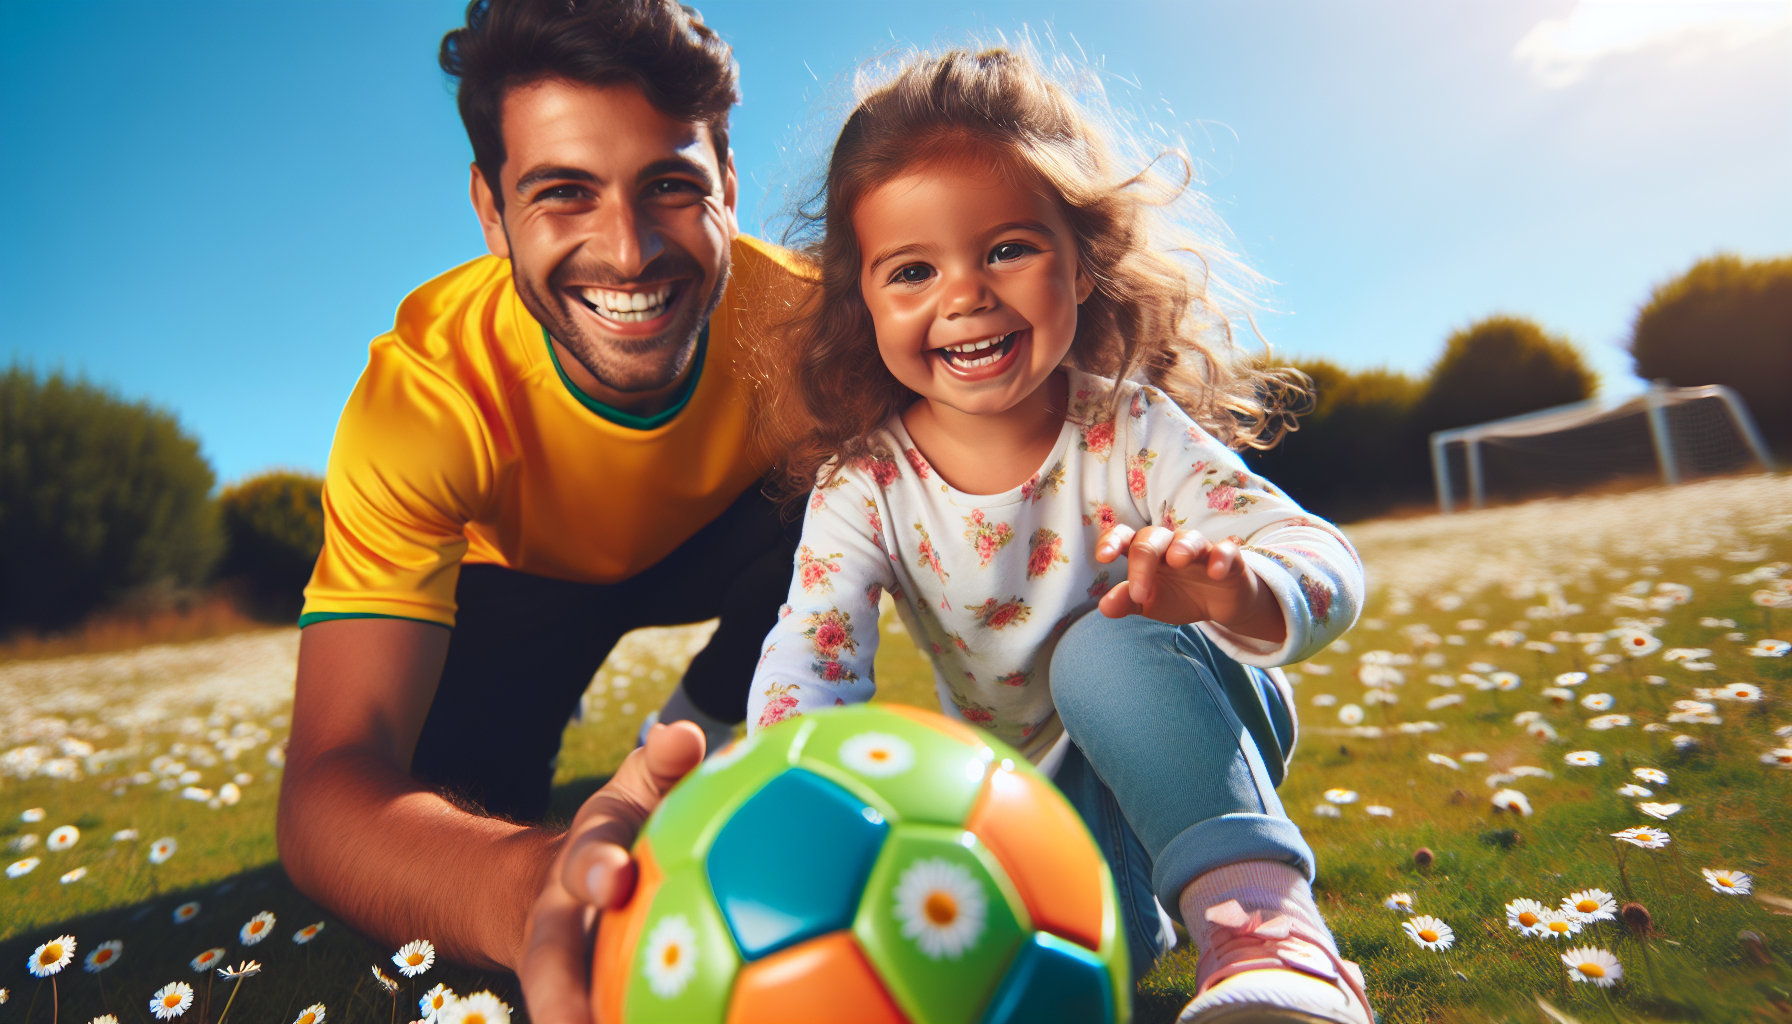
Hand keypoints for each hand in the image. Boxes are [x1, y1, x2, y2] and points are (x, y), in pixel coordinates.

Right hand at [517, 721, 706, 1023]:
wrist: (574, 886)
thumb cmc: (624, 832)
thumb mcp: (637, 788)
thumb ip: (663, 764)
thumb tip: (685, 735)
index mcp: (585, 863)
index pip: (588, 861)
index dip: (597, 869)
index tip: (615, 880)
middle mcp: (564, 923)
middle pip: (551, 963)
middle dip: (561, 993)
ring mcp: (568, 972)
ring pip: (566, 1008)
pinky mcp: (585, 1001)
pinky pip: (605, 1017)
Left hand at [1094, 524, 1286, 643]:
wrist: (1220, 606)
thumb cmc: (1180, 596)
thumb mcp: (1150, 603)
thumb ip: (1127, 601)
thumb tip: (1104, 607)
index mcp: (1147, 553)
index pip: (1126, 536)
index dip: (1112, 541)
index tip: (1102, 557)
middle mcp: (1171, 545)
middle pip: (1152, 537)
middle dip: (1142, 561)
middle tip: (1139, 593)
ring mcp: (1200, 549)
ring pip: (1188, 538)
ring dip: (1182, 547)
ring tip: (1177, 561)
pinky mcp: (1228, 558)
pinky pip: (1226, 550)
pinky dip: (1221, 558)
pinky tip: (1216, 572)